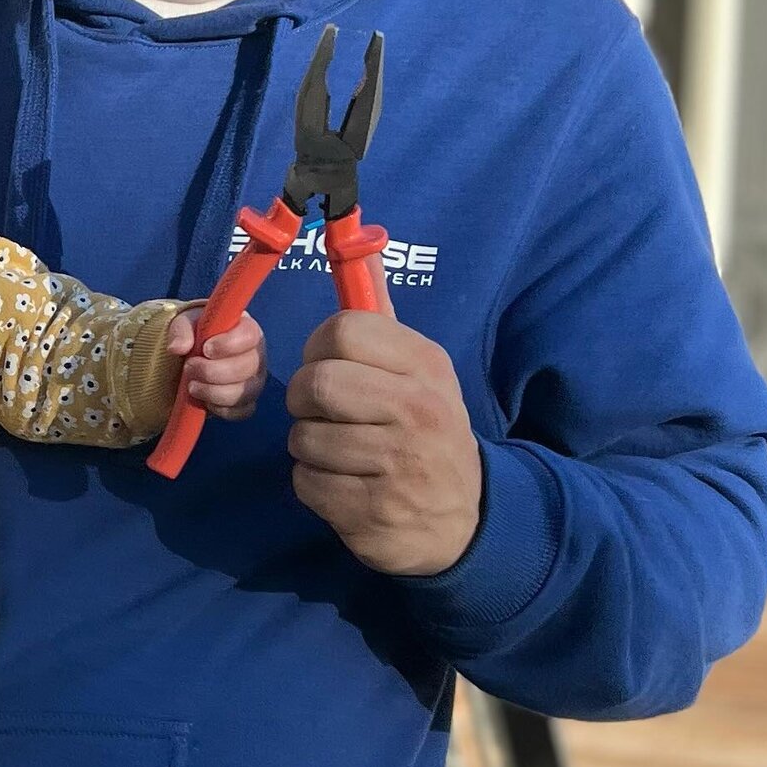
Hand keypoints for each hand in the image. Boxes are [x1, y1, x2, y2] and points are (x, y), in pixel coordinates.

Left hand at [166, 303, 266, 418]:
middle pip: (249, 366)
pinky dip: (219, 409)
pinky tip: (203, 401)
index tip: (205, 349)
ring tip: (191, 386)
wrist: (187, 360)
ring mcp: (254, 381)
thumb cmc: (193, 336)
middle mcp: (255, 355)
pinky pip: (241, 411)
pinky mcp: (246, 403)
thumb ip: (181, 331)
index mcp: (245, 329)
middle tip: (189, 368)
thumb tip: (177, 347)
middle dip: (214, 371)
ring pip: (245, 392)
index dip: (229, 344)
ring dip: (214, 392)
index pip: (250, 335)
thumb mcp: (183, 324)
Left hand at [284, 313, 481, 575]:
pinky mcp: (373, 511)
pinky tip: (344, 485)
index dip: (318, 348)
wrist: (463, 522)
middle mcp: (419, 411)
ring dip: (308, 447)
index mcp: (427, 367)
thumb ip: (382, 318)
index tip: (328, 366)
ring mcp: (398, 464)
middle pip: (315, 383)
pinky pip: (305, 482)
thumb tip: (361, 245)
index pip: (344, 331)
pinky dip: (313, 485)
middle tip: (321, 414)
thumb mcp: (419, 374)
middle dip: (303, 401)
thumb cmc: (425, 433)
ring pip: (303, 437)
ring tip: (341, 453)